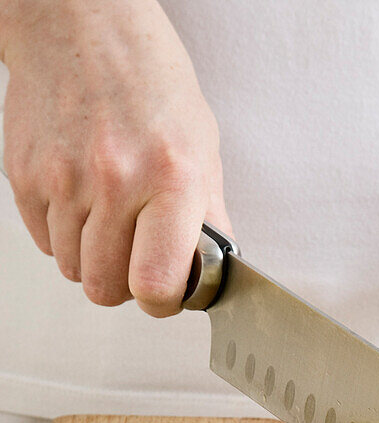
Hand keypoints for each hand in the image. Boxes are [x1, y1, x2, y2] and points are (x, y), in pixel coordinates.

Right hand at [1, 0, 228, 316]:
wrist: (82, 25)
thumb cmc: (149, 82)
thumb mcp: (200, 146)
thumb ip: (208, 217)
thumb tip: (214, 273)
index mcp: (170, 179)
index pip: (156, 284)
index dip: (161, 302)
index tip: (164, 293)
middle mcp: (116, 182)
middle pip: (106, 289)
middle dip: (123, 284)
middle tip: (135, 256)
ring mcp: (65, 180)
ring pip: (73, 270)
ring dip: (92, 258)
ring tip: (109, 218)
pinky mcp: (26, 176)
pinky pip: (44, 243)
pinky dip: (63, 235)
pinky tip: (82, 200)